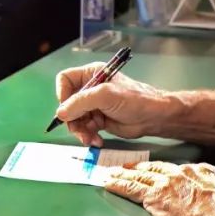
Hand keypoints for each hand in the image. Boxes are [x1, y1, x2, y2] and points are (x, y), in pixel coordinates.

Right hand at [54, 62, 170, 145]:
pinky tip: (97, 141)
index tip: (67, 109)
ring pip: (74, 119)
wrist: (154, 118)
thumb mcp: (105, 96)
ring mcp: (94, 106)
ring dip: (80, 131)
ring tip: (90, 139)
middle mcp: (90, 89)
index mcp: (90, 74)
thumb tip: (60, 113)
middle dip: (72, 119)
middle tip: (80, 130)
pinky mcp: (98, 120)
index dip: (62, 94)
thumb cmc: (134, 99)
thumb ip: (81, 102)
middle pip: (67, 103)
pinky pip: (84, 129)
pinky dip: (88, 136)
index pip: (65, 80)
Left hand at [107, 161, 214, 215]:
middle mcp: (180, 174)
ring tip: (111, 172)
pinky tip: (108, 183)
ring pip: (139, 176)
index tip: (158, 172)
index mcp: (200, 171)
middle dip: (140, 167)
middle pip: (155, 168)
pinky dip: (117, 184)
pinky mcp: (154, 198)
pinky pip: (130, 188)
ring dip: (123, 174)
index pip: (176, 169)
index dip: (164, 171)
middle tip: (128, 166)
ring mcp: (165, 184)